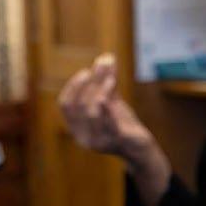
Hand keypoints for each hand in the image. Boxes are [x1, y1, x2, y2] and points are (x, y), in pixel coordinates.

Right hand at [58, 53, 171, 205]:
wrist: (140, 148)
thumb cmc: (121, 124)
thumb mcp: (111, 102)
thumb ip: (106, 82)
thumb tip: (105, 57)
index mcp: (77, 129)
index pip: (65, 105)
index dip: (73, 86)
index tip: (86, 72)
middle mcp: (85, 138)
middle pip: (80, 105)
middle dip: (90, 83)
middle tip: (102, 67)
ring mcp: (101, 142)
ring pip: (93, 112)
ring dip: (100, 89)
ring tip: (110, 77)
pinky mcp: (118, 142)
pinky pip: (110, 122)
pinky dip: (108, 103)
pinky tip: (112, 85)